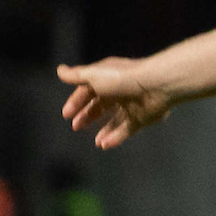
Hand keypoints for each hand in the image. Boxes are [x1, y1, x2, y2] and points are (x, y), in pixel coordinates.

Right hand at [57, 58, 174, 148]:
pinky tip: (105, 145)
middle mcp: (118, 90)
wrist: (155, 85)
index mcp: (106, 77)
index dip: (76, 102)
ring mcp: (131, 105)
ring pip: (115, 120)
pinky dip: (116, 137)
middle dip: (87, 116)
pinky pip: (127, 129)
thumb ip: (75, 76)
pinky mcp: (142, 118)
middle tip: (76, 127)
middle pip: (100, 105)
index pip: (87, 90)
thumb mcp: (93, 75)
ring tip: (96, 142)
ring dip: (104, 131)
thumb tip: (60, 71)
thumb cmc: (122, 78)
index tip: (66, 115)